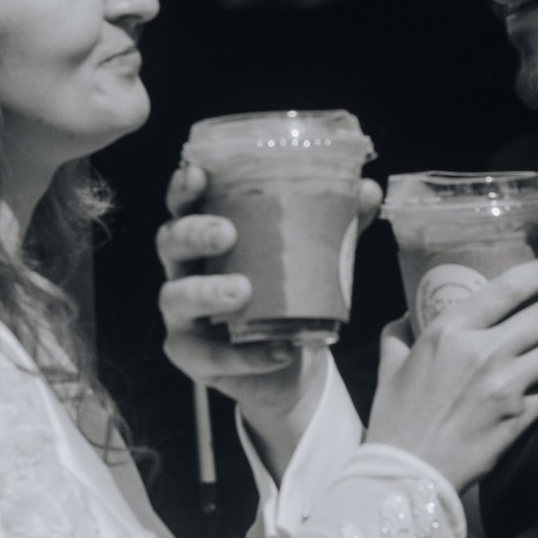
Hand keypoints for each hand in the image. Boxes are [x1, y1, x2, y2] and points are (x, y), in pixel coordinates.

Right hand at [157, 167, 379, 472]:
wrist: (292, 364)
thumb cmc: (289, 296)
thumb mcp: (313, 256)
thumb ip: (337, 223)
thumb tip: (367, 189)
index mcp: (208, 235)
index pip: (185, 204)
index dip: (183, 188)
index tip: (196, 173)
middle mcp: (187, 270)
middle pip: (169, 241)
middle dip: (193, 233)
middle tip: (226, 233)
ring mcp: (183, 316)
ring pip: (175, 297)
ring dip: (205, 291)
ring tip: (242, 291)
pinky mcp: (193, 357)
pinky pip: (209, 357)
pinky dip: (244, 356)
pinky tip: (279, 351)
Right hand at [362, 256, 537, 492]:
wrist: (407, 472)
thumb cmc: (396, 418)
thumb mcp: (390, 367)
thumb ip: (398, 335)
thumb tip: (406, 316)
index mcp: (451, 331)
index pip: (510, 288)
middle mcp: (484, 352)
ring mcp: (507, 386)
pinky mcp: (520, 417)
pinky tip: (531, 392)